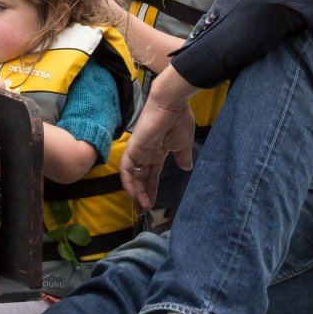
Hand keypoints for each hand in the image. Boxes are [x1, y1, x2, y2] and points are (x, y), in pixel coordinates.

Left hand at [119, 67, 196, 210]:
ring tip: (142, 205)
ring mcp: (138, 150)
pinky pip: (126, 168)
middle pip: (141, 177)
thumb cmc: (179, 120)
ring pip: (132, 175)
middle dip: (142, 194)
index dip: (152, 189)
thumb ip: (183, 157)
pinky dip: (128, 181)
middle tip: (144, 209)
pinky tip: (133, 193)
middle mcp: (146, 152)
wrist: (173, 104)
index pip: (152, 174)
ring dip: (136, 191)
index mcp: (157, 151)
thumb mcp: (184, 144)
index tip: (153, 203)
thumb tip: (186, 168)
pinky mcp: (133, 147)